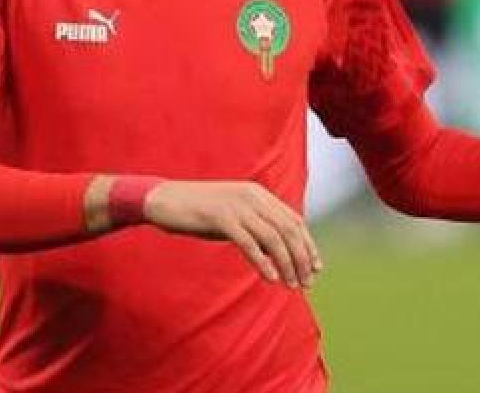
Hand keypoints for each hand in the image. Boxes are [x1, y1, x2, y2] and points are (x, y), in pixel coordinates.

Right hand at [143, 181, 321, 288]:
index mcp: (258, 194)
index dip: (308, 245)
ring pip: (272, 238)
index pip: (294, 220)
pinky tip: (270, 278)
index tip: (315, 268)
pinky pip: (249, 242)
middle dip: (301, 259)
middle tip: (306, 283)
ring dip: (286, 264)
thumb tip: (278, 252)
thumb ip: (255, 227)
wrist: (164, 199)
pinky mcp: (220, 217)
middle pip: (288, 230)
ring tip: (290, 285)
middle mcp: (252, 196)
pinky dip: (262, 262)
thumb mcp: (233, 217)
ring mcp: (237, 205)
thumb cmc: (198, 212)